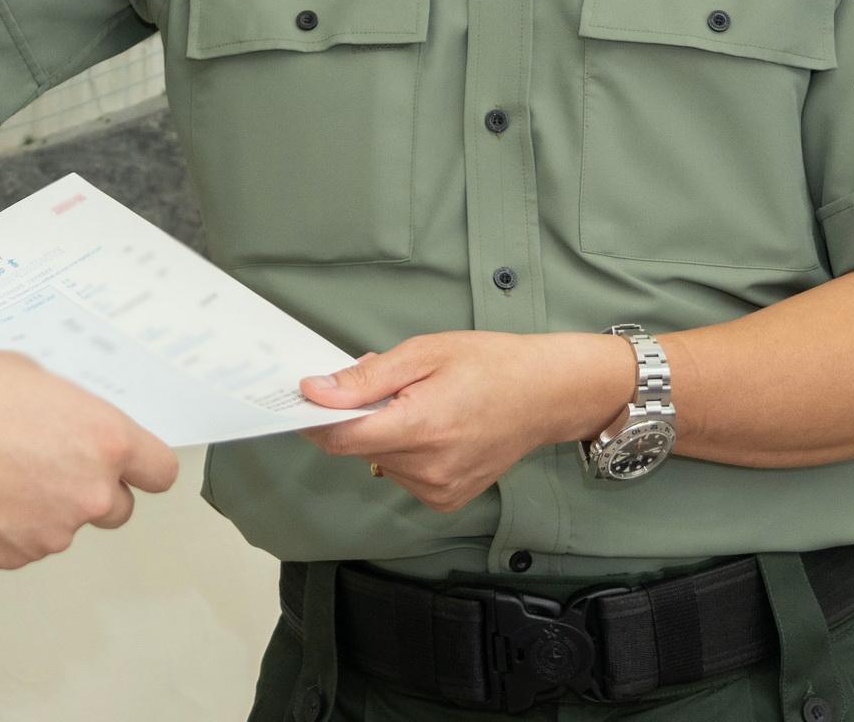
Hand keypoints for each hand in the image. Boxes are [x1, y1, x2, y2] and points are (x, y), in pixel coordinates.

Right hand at [0, 350, 179, 571]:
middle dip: (87, 491)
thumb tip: (68, 426)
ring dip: (37, 508)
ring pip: (59, 527)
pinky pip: (18, 545)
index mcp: (102, 441)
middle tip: (40, 464)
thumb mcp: (25, 373)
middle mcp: (86, 494)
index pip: (158, 473)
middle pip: (115, 508)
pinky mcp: (9, 559)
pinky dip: (0, 527)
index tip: (129, 467)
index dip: (142, 469)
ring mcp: (49, 534)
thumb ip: (67, 409)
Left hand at [300, 332, 631, 514]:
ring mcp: (440, 490)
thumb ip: (366, 378)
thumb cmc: (489, 365)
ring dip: (384, 434)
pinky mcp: (447, 500)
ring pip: (379, 461)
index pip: (343, 437)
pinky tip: (434, 430)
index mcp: (421, 427)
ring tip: (420, 404)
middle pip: (359, 447)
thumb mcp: (423, 353)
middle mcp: (429, 468)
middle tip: (388, 384)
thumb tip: (316, 391)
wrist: (545, 395)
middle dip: (359, 415)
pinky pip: (403, 475)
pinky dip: (405, 453)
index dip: (318, 418)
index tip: (307, 396)